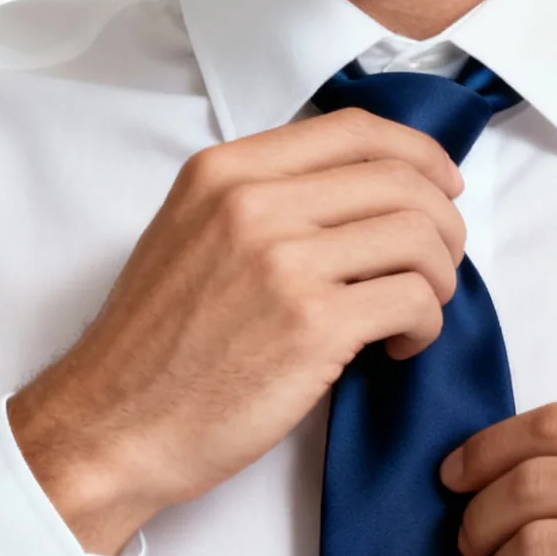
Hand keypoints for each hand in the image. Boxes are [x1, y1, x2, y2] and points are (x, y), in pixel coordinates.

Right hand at [9, 108, 466, 554]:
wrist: (113, 426)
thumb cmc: (157, 345)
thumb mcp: (190, 233)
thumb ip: (263, 198)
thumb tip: (363, 189)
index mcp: (224, 171)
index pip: (354, 129)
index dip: (418, 153)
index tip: (442, 186)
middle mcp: (253, 203)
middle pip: (401, 180)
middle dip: (443, 224)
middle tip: (438, 266)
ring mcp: (283, 262)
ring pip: (418, 236)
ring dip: (439, 277)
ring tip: (417, 309)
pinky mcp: (312, 325)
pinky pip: (414, 300)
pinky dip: (426, 325)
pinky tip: (399, 346)